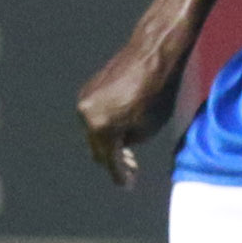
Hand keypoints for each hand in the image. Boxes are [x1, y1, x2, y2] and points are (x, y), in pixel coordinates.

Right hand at [75, 21, 193, 184]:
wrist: (152, 56)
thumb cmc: (157, 93)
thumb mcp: (148, 129)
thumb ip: (128, 143)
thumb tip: (118, 145)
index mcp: (100, 126)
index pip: (109, 160)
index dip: (120, 175)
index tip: (127, 185)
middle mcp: (85, 113)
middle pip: (97, 149)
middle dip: (114, 161)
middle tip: (131, 172)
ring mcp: (84, 100)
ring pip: (95, 132)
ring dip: (110, 143)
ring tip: (130, 152)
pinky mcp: (88, 89)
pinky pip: (95, 116)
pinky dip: (107, 125)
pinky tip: (123, 129)